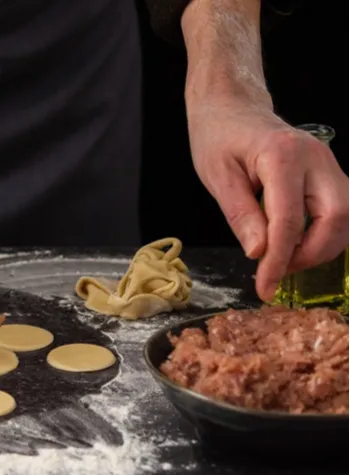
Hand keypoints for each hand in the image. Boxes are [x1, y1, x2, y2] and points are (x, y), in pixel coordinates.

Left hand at [188, 101, 348, 300]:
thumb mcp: (217, 176)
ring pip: (345, 218)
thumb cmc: (219, 136)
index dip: (278, 260)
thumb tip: (259, 252)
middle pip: (336, 219)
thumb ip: (241, 215)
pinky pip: (338, 212)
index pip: (289, 220)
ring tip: (281, 259)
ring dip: (319, 247)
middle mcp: (316, 159)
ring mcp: (327, 165)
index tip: (264, 286)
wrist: (232, 108)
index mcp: (283, 156)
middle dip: (310, 254)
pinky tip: (292, 243)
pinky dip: (321, 235)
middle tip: (276, 271)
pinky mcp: (328, 174)